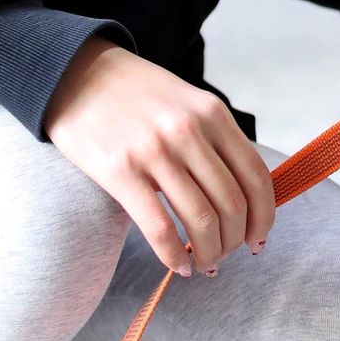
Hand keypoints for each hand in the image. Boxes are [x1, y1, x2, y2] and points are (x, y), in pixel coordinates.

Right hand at [44, 37, 275, 277]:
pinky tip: (179, 266)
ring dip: (210, 253)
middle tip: (228, 254)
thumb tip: (240, 197)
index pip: (255, 175)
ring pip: (201, 221)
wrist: (75, 74)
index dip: (264, 216)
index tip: (259, 238)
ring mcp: (155, 152)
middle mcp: (189, 131)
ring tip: (206, 264)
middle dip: (236, 240)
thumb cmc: (135, 93)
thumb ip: (214, 140)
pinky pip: (160, 229)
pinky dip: (175, 257)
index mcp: (212, 113)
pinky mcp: (120, 172)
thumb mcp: (186, 102)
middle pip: (231, 204)